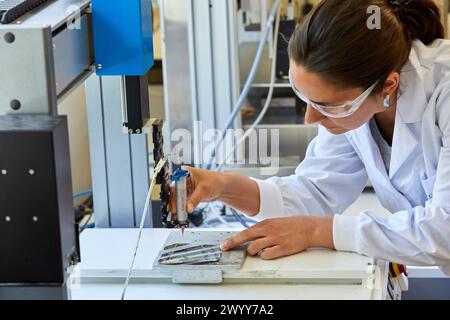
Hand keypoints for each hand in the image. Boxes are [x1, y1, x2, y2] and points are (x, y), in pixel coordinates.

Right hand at [170, 166, 226, 213]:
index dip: (174, 192)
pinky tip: (182, 213)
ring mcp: (187, 188)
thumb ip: (194, 199)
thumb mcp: (203, 190)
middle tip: (175, 210)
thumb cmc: (216, 181)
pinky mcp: (190, 195)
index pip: (176, 183)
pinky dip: (183, 207)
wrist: (223, 187)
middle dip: (175, 201)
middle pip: (175, 191)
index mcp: (186, 172)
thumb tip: (188, 208)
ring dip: (178, 206)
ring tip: (178, 214)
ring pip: (179, 198)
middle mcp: (184, 179)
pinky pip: (184, 202)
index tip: (174, 201)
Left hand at [220, 216, 334, 259]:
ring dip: (252, 252)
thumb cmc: (291, 225)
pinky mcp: (282, 248)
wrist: (308, 228)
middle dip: (233, 244)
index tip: (224, 244)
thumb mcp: (274, 223)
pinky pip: (267, 255)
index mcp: (265, 224)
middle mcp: (268, 231)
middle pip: (245, 238)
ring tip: (257, 251)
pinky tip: (267, 254)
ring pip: (255, 248)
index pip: (245, 232)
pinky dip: (264, 256)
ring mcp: (275, 240)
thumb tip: (249, 237)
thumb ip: (261, 229)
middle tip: (225, 248)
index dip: (233, 239)